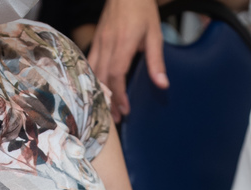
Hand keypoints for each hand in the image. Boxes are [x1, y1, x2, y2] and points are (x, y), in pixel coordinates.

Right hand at [89, 0, 167, 120]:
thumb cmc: (142, 10)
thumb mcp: (155, 35)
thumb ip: (156, 62)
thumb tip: (162, 84)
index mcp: (124, 43)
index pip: (117, 74)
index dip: (119, 95)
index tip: (126, 110)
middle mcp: (108, 43)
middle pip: (103, 78)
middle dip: (109, 100)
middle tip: (116, 118)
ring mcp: (99, 41)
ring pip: (93, 72)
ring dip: (99, 93)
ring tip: (107, 110)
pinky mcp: (96, 40)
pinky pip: (88, 63)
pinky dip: (91, 79)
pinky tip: (97, 91)